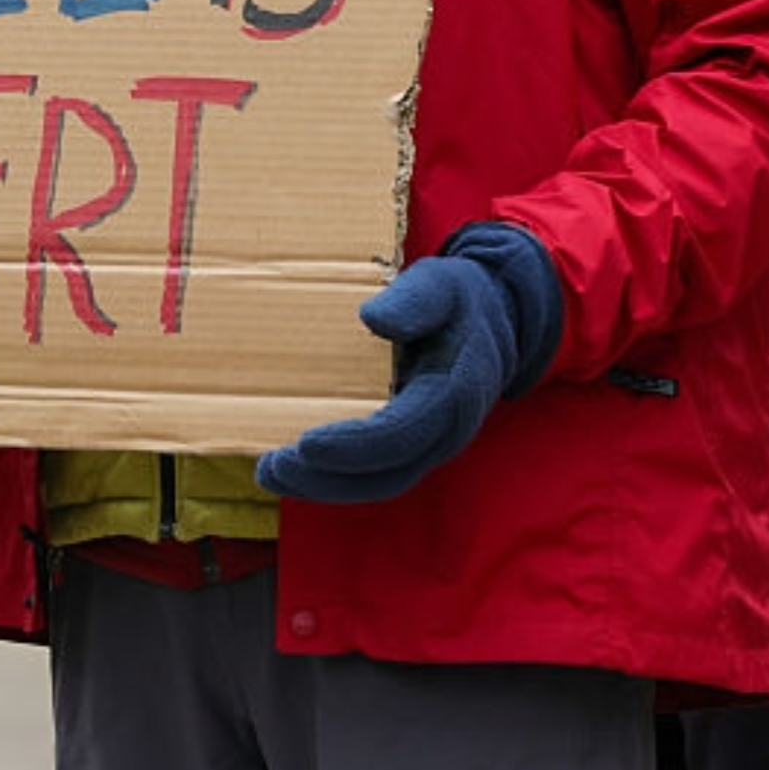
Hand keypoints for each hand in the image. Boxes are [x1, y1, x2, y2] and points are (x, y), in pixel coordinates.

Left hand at [256, 223, 563, 505]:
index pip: (399, 434)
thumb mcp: (441, 284)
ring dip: (323, 485)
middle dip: (326, 478)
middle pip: (386, 475)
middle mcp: (446, 431)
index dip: (351, 446)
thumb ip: (413, 300)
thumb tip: (372, 318)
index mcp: (453, 393)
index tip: (305, 444)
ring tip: (271, 472)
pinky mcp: (417, 444)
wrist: (497, 320)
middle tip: (272, 466)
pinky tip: (296, 467)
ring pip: (380, 483)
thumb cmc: (460, 298)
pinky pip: (377, 472)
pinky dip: (335, 476)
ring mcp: (433, 443)